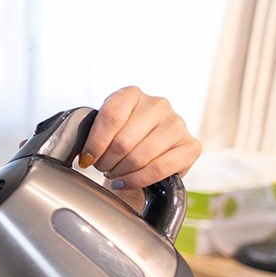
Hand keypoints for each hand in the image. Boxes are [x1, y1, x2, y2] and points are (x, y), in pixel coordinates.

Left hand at [80, 86, 201, 189]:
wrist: (148, 153)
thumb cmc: (122, 138)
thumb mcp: (105, 128)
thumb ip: (94, 133)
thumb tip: (84, 155)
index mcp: (132, 94)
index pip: (111, 117)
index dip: (95, 143)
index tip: (87, 158)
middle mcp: (158, 105)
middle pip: (123, 141)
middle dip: (106, 161)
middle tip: (101, 168)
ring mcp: (177, 124)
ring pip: (140, 157)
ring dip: (120, 172)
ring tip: (113, 174)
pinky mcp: (191, 146)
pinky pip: (159, 169)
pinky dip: (137, 180)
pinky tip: (125, 182)